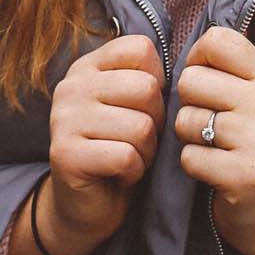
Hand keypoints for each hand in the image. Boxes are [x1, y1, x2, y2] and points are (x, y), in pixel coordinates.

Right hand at [37, 33, 163, 254]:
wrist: (86, 206)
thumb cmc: (119, 147)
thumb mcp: (132, 105)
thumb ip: (147, 78)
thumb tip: (190, 66)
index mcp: (87, 66)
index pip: (141, 49)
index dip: (158, 81)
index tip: (145, 107)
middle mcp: (70, 86)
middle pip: (146, 88)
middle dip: (156, 121)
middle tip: (141, 140)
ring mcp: (64, 120)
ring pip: (140, 126)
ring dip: (147, 150)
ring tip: (131, 157)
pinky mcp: (66, 155)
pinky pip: (126, 156)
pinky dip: (135, 170)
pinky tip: (121, 174)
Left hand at [175, 26, 254, 254]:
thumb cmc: (250, 143)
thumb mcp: (251, 98)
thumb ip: (225, 69)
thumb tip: (185, 48)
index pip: (218, 39)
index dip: (197, 59)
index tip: (206, 83)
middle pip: (191, 79)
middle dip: (188, 103)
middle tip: (208, 123)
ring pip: (185, 119)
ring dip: (188, 137)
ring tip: (212, 147)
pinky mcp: (244, 175)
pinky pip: (188, 157)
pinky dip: (192, 165)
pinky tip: (212, 170)